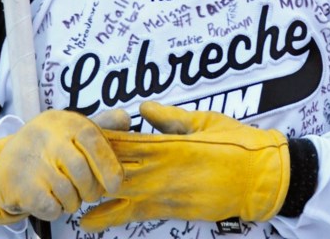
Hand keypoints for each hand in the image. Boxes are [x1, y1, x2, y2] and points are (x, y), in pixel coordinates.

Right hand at [0, 108, 130, 223]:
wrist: (4, 163)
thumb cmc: (49, 147)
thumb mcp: (72, 129)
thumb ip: (101, 125)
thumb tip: (126, 120)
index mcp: (65, 122)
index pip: (92, 138)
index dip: (108, 163)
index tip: (116, 185)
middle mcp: (47, 137)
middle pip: (81, 170)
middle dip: (91, 190)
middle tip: (89, 194)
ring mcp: (31, 161)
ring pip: (67, 192)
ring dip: (73, 202)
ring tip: (68, 196)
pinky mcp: (20, 185)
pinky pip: (50, 206)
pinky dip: (56, 210)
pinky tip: (51, 200)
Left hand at [80, 102, 289, 231]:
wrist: (262, 178)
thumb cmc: (239, 144)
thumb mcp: (205, 121)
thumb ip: (171, 118)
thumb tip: (143, 108)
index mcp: (172, 144)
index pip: (128, 142)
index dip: (102, 141)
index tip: (79, 138)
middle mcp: (166, 170)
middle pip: (119, 170)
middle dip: (93, 171)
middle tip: (67, 172)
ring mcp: (170, 193)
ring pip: (125, 197)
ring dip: (98, 199)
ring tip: (72, 203)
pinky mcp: (177, 210)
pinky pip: (141, 212)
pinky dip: (118, 215)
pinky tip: (97, 220)